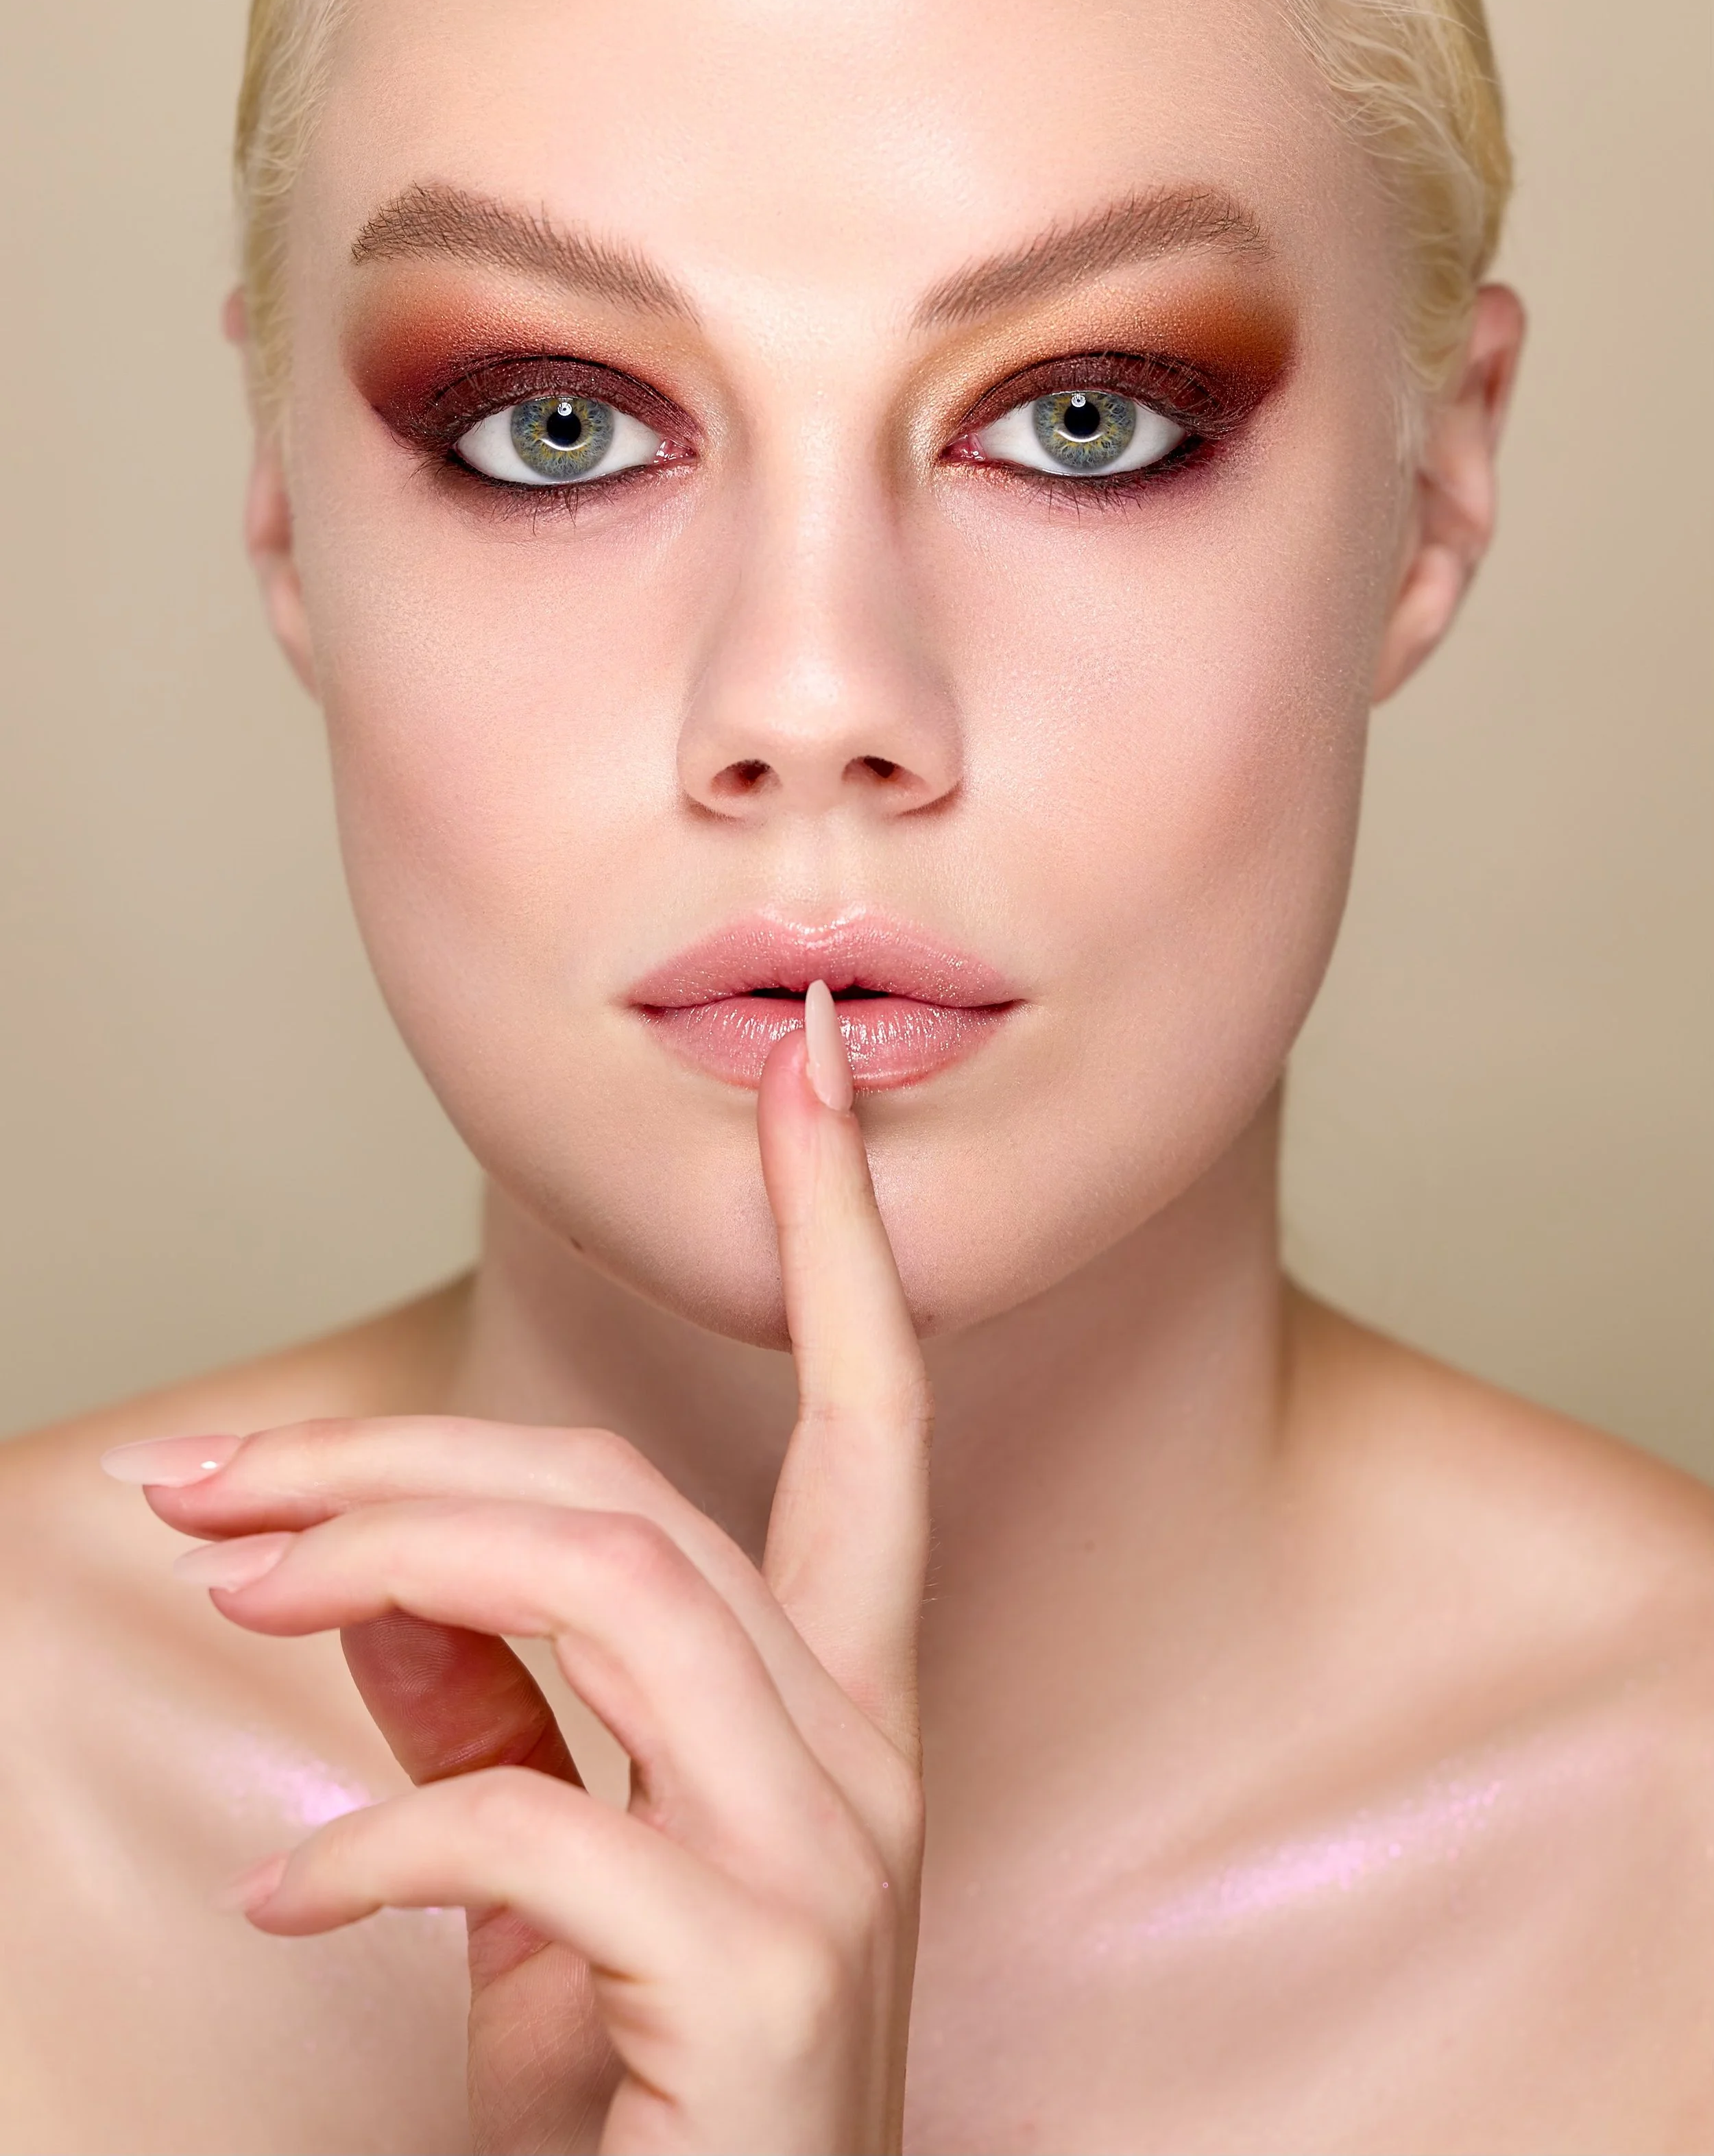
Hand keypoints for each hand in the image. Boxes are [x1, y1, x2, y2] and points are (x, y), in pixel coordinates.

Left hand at [123, 986, 931, 2153]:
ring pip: (607, 1583)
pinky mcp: (760, 1975)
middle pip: (630, 1500)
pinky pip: (532, 1821)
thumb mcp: (554, 1885)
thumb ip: (494, 1713)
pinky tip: (293, 1887)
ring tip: (234, 1591)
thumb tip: (370, 1580)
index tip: (806, 1073)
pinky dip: (376, 1835)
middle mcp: (870, 1752)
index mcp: (847, 1706)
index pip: (874, 1417)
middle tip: (212, 1489)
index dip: (843, 1238)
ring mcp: (835, 1859)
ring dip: (385, 1560)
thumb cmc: (648, 2096)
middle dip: (403, 1464)